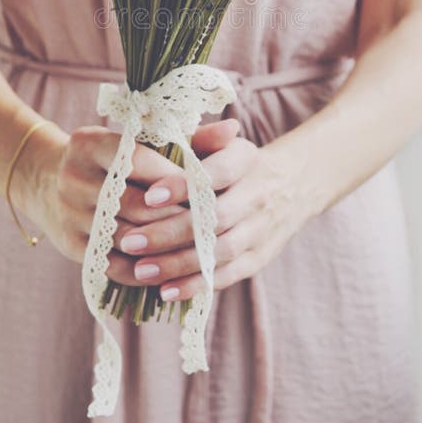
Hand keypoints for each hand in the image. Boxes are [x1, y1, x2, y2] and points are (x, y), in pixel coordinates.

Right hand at [19, 118, 238, 264]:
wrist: (48, 180)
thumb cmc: (113, 157)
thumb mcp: (142, 140)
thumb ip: (190, 138)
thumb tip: (235, 129)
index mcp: (90, 143)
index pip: (138, 161)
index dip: (174, 178)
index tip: (208, 188)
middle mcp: (73, 177)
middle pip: (134, 203)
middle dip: (176, 215)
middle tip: (212, 224)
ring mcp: (68, 213)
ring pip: (126, 236)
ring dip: (164, 245)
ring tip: (199, 248)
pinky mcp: (69, 245)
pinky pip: (112, 264)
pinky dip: (144, 269)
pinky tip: (171, 269)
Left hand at [109, 134, 306, 301]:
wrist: (291, 186)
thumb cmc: (233, 162)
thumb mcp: (219, 143)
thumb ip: (194, 140)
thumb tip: (166, 131)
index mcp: (246, 159)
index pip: (218, 172)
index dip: (184, 185)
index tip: (149, 196)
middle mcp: (257, 195)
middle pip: (215, 217)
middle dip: (170, 232)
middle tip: (130, 241)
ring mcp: (260, 229)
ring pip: (220, 251)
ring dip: (179, 264)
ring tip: (141, 270)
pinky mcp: (259, 258)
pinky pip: (227, 275)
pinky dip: (197, 285)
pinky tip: (165, 290)